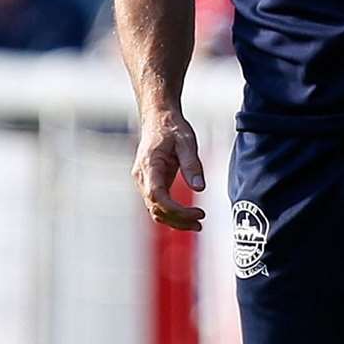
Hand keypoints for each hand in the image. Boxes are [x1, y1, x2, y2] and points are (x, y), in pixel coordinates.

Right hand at [132, 109, 206, 230]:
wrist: (158, 119)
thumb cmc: (172, 128)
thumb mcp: (186, 141)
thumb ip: (192, 164)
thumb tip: (200, 188)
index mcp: (149, 165)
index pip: (158, 196)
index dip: (176, 210)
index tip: (197, 213)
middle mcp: (142, 177)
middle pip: (156, 208)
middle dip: (178, 220)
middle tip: (201, 222)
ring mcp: (143, 182)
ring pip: (155, 210)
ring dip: (175, 221)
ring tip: (198, 224)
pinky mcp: (149, 184)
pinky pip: (158, 204)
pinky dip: (171, 214)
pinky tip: (188, 218)